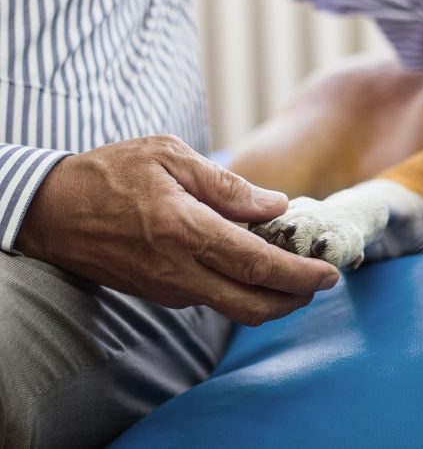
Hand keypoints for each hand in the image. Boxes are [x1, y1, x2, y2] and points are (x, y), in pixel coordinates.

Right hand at [15, 135, 339, 325]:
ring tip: (291, 268)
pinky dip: (241, 288)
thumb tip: (276, 204)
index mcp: (186, 231)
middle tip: (319, 281)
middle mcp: (180, 271)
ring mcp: (169, 289)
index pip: (258, 265)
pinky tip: (250, 263)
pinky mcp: (160, 294)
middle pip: (254, 304)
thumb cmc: (110, 174)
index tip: (329, 274)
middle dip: (295, 298)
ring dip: (270, 296)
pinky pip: (211, 297)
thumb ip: (226, 185)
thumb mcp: (169, 156)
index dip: (300, 274)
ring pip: (234, 307)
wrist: (53, 212)